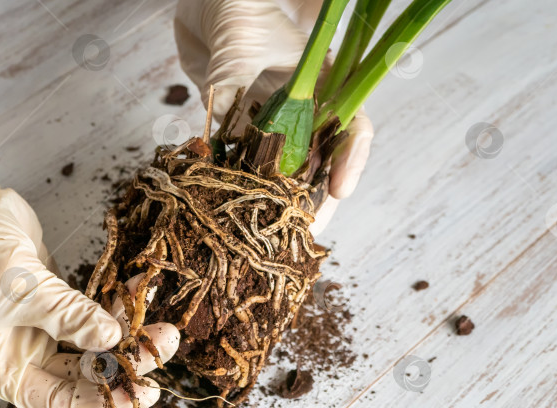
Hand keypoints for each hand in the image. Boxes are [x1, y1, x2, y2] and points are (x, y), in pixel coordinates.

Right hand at [0, 143, 178, 407]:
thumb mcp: (21, 289)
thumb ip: (67, 316)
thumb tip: (111, 339)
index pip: (57, 401)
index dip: (101, 400)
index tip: (142, 392)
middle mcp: (19, 356)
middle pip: (81, 374)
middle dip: (123, 363)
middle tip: (161, 347)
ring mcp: (39, 330)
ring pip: (91, 345)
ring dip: (126, 335)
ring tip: (164, 326)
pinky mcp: (55, 304)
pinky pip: (91, 313)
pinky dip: (115, 305)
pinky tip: (141, 291)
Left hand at [174, 0, 372, 233]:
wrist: (205, 8)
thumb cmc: (237, 15)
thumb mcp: (239, 53)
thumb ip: (234, 95)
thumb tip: (224, 144)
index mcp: (323, 86)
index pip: (351, 127)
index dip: (349, 160)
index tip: (340, 191)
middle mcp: (303, 110)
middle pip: (319, 163)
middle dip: (313, 201)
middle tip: (305, 234)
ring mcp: (274, 124)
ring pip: (285, 174)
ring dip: (279, 204)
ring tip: (275, 236)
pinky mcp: (242, 133)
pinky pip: (246, 169)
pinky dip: (241, 191)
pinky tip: (236, 214)